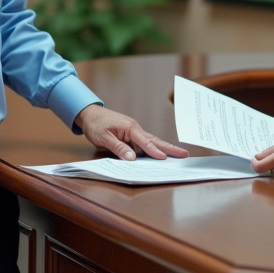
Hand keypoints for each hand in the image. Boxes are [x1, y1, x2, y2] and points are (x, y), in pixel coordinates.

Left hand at [74, 104, 188, 160]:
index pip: (144, 141)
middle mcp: (134, 128)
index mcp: (130, 127)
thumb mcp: (104, 138)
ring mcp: (133, 132)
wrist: (90, 114)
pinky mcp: (130, 136)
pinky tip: (159, 155)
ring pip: (151, 142)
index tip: (163, 157)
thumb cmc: (96, 124)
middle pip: (154, 140)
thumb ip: (118, 148)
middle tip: (183, 154)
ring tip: (178, 154)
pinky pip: (144, 144)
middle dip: (169, 148)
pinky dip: (152, 149)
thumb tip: (132, 158)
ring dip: (163, 148)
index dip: (154, 150)